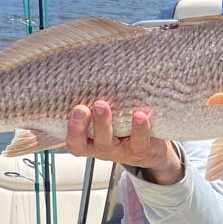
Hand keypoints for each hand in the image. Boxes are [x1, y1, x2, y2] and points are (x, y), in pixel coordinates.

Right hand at [65, 101, 183, 184]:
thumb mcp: (105, 118)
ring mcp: (120, 151)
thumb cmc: (122, 128)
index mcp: (89, 141)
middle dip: (80, 125)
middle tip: (81, 108)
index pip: (73, 140)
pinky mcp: (141, 150)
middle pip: (85, 142)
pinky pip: (139, 142)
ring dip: (104, 124)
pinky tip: (140, 115)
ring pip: (108, 143)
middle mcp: (102, 148)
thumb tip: (84, 72)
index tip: (75, 109)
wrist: (151, 148)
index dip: (71, 128)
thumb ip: (93, 102)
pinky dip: (139, 129)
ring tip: (102, 105)